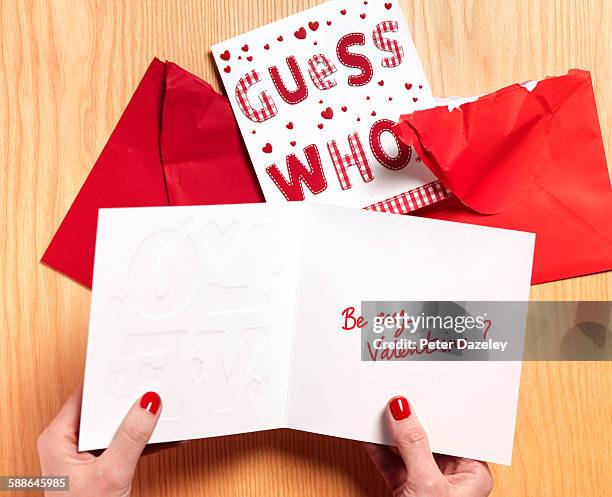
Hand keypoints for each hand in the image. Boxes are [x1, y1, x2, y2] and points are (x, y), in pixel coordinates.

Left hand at [37, 387, 161, 496]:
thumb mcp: (111, 474)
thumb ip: (132, 437)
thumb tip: (147, 404)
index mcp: (58, 437)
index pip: (86, 395)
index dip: (110, 382)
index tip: (134, 372)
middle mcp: (68, 441)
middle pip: (104, 407)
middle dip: (131, 401)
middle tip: (154, 391)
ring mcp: (85, 453)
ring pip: (117, 424)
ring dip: (142, 422)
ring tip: (165, 412)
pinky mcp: (101, 463)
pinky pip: (125, 441)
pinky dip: (144, 440)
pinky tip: (165, 435)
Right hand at [365, 396, 492, 496]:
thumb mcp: (426, 485)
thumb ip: (414, 446)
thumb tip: (404, 410)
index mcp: (472, 474)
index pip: (455, 430)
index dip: (437, 409)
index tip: (419, 392)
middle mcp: (452, 477)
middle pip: (428, 437)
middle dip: (409, 420)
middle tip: (394, 399)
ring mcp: (426, 483)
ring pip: (407, 449)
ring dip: (390, 433)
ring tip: (378, 412)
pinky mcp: (405, 489)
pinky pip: (391, 462)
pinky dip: (379, 449)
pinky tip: (370, 435)